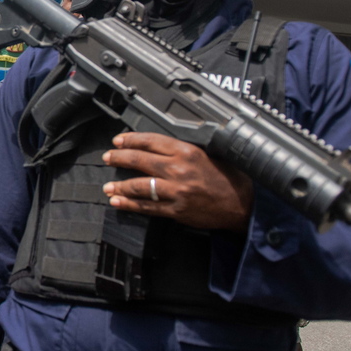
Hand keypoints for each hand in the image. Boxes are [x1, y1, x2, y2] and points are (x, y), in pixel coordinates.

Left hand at [101, 132, 252, 231]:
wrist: (243, 204)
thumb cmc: (227, 177)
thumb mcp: (208, 154)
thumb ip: (183, 150)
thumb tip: (156, 146)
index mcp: (187, 151)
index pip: (151, 141)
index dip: (130, 140)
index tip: (118, 141)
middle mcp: (179, 169)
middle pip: (140, 160)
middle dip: (119, 158)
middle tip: (108, 158)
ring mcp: (176, 191)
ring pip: (139, 186)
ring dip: (120, 186)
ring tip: (108, 186)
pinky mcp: (176, 210)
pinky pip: (147, 207)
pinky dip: (130, 205)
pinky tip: (118, 202)